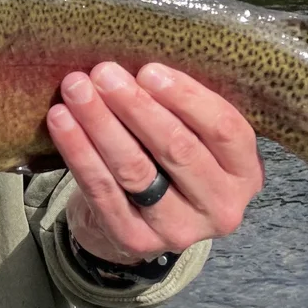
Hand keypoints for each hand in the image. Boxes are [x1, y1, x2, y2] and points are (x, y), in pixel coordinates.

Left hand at [46, 62, 262, 265]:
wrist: (141, 218)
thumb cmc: (171, 158)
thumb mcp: (195, 134)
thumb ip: (182, 106)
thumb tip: (139, 66)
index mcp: (245, 172)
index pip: (224, 130)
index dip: (187, 98)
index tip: (148, 70)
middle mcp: (222, 206)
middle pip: (176, 149)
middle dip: (135, 106)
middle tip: (103, 73)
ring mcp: (180, 230)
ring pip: (135, 169)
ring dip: (101, 124)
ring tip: (76, 90)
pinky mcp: (136, 240)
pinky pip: (102, 191)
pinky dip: (79, 152)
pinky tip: (61, 121)